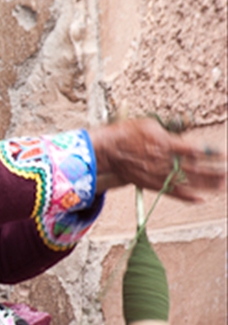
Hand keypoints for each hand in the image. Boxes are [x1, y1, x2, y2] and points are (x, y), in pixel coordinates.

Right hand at [88, 117, 225, 201]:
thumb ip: (170, 132)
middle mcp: (164, 162)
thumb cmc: (127, 134)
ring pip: (187, 182)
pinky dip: (187, 197)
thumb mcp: (151, 124)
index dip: (210, 154)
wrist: (108, 150)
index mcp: (165, 144)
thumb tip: (183, 138)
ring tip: (222, 186)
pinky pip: (173, 193)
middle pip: (195, 168)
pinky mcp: (153, 184)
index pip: (194, 151)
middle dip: (214, 171)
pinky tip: (200, 199)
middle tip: (227, 172)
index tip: (222, 155)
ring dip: (207, 184)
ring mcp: (159, 175)